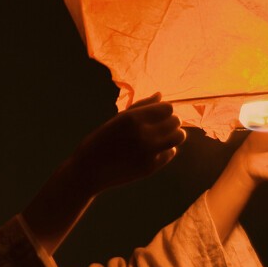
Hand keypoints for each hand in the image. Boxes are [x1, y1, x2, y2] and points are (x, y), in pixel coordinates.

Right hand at [69, 92, 187, 194]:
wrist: (88, 171)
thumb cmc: (101, 141)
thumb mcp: (117, 120)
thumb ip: (140, 107)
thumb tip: (160, 95)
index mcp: (133, 119)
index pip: (167, 108)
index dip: (164, 110)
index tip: (156, 114)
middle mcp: (143, 134)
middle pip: (175, 121)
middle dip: (169, 121)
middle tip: (157, 126)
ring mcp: (149, 152)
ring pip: (179, 137)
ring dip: (173, 134)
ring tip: (161, 137)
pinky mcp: (151, 167)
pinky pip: (171, 153)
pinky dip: (165, 150)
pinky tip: (152, 151)